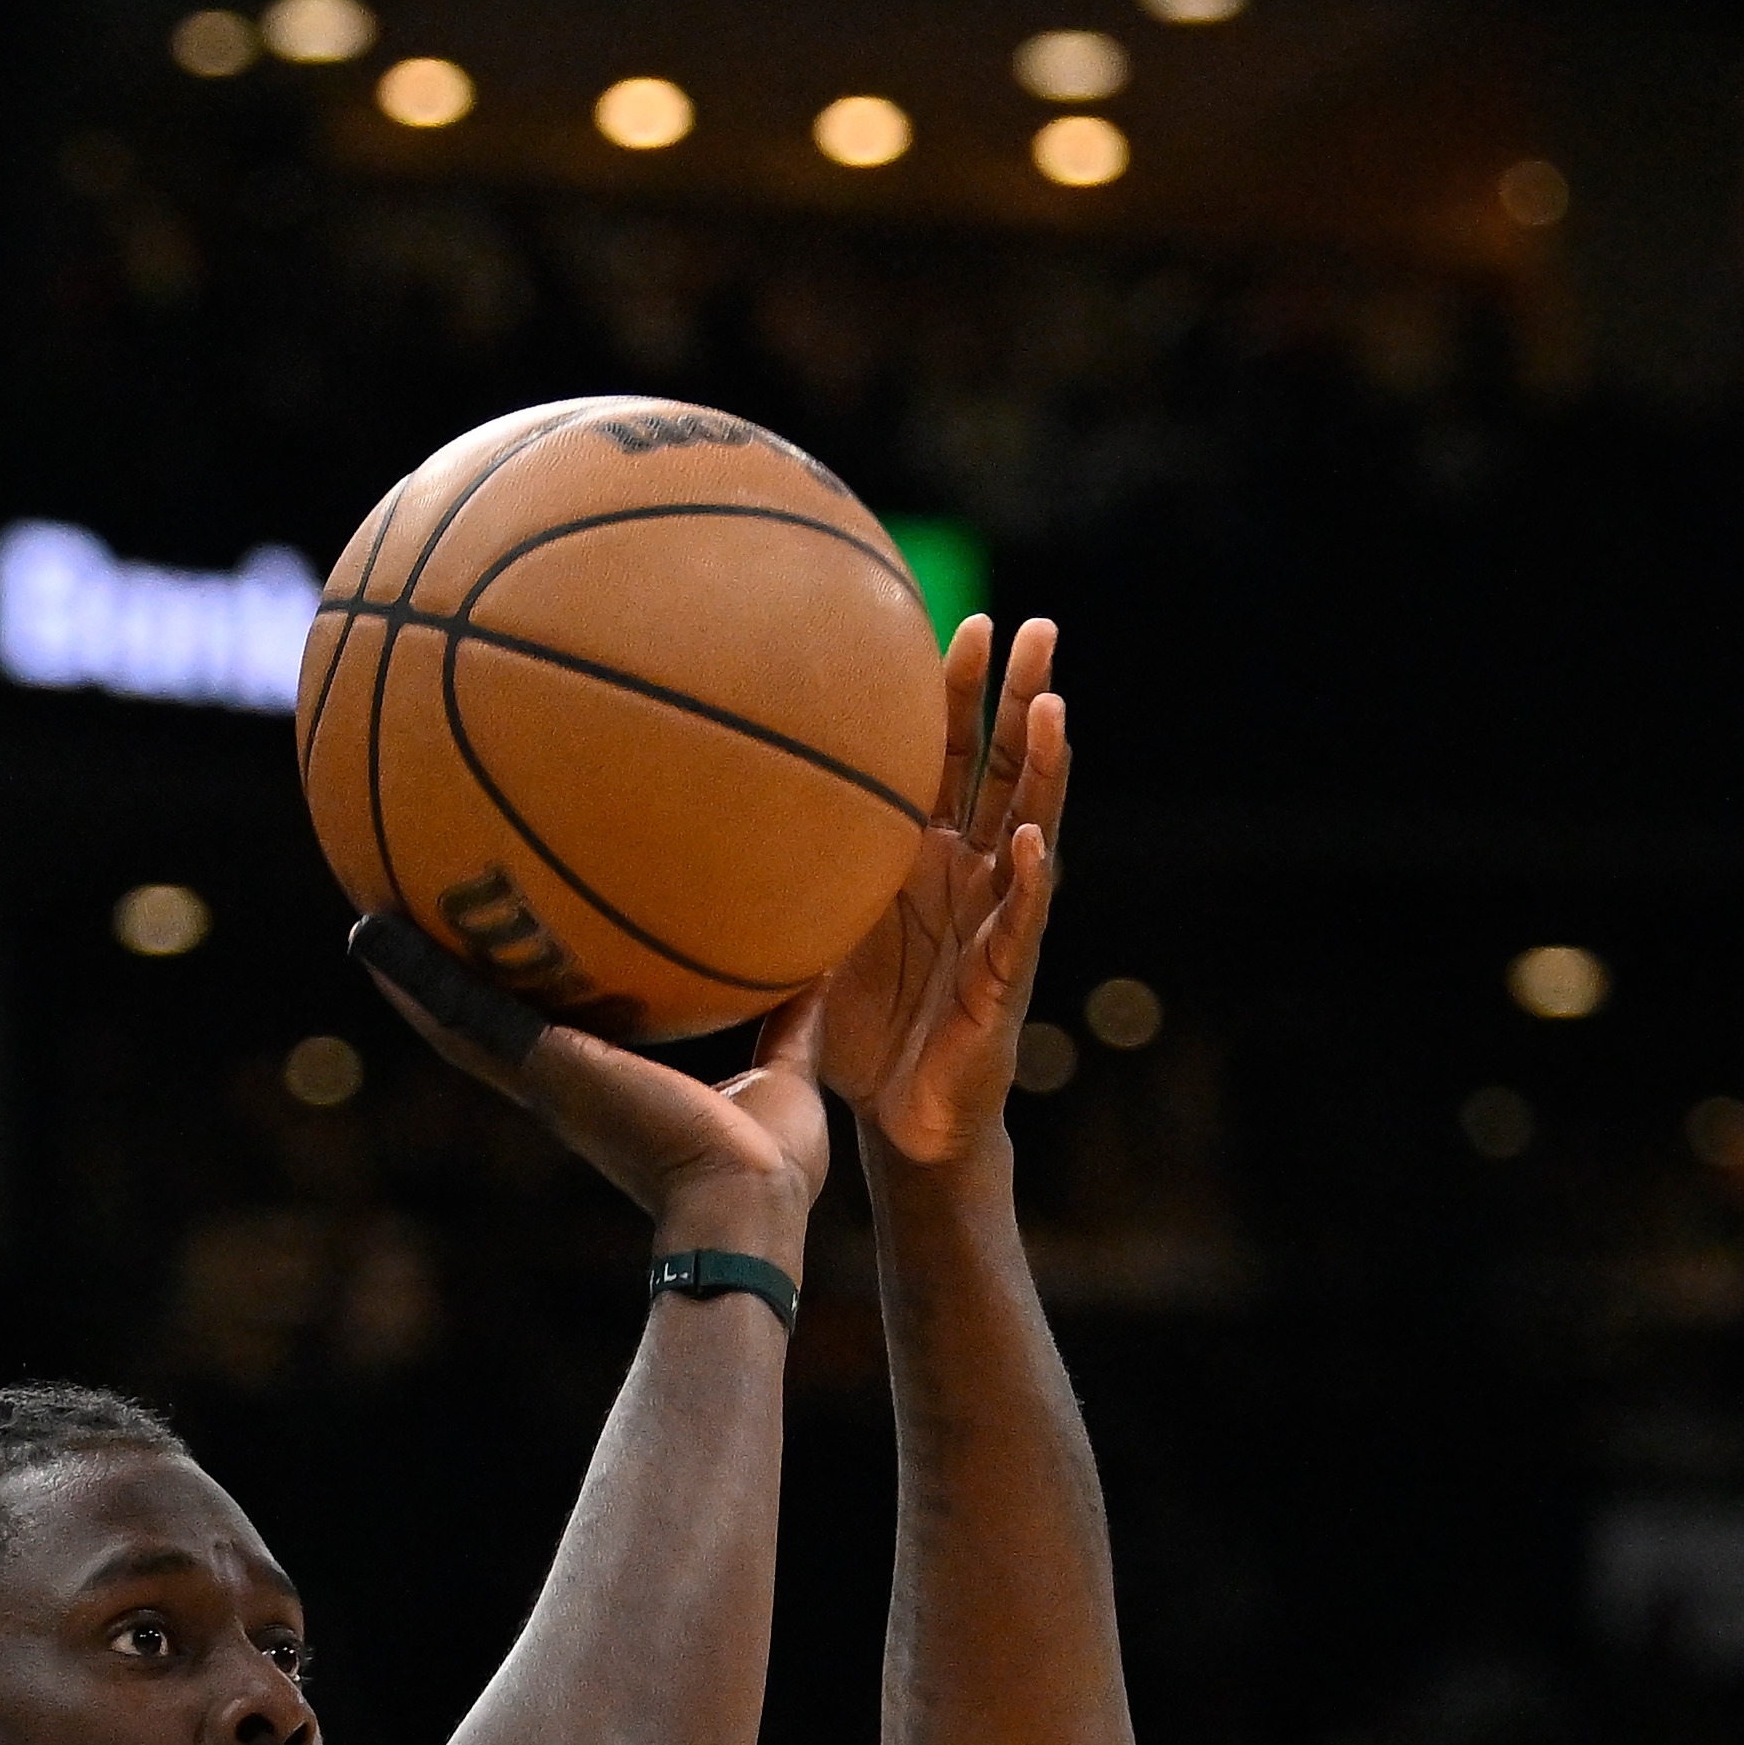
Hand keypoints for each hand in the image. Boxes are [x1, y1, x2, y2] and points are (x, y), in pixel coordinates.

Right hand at [354, 919, 826, 1266]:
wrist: (741, 1204)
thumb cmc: (767, 1169)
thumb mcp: (786, 1074)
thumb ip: (793, 1019)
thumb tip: (823, 960)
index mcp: (610, 1086)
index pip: (560, 1036)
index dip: (533, 1001)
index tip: (513, 961)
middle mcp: (562, 1083)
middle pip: (493, 1026)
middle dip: (455, 983)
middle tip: (416, 931)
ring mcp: (542, 1079)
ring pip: (458, 1021)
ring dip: (410, 977)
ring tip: (368, 924)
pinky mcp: (538, 1066)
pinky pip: (463, 1013)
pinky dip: (414, 978)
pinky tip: (373, 936)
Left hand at [810, 615, 1068, 1171]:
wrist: (896, 1122)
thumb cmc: (856, 1031)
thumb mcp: (805, 940)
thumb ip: (778, 882)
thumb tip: (690, 826)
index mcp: (925, 857)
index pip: (948, 756)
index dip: (958, 694)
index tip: (962, 622)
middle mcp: (969, 876)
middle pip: (1004, 768)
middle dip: (1023, 697)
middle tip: (1040, 625)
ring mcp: (994, 921)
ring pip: (1030, 827)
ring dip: (1043, 769)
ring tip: (1053, 708)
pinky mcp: (1002, 978)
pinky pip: (1020, 922)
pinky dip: (1029, 881)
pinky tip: (1033, 840)